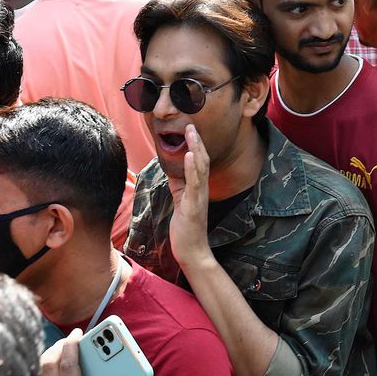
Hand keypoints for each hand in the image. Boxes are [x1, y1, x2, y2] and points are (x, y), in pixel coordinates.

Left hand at [167, 124, 211, 269]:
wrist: (192, 251)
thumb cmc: (186, 228)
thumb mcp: (180, 201)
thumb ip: (179, 185)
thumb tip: (173, 169)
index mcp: (198, 188)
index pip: (199, 162)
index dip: (195, 145)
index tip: (189, 128)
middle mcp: (202, 190)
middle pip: (203, 160)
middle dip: (197, 141)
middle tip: (191, 124)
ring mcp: (200, 197)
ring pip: (201, 168)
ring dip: (196, 149)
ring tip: (191, 133)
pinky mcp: (195, 206)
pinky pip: (194, 184)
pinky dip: (193, 168)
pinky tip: (189, 156)